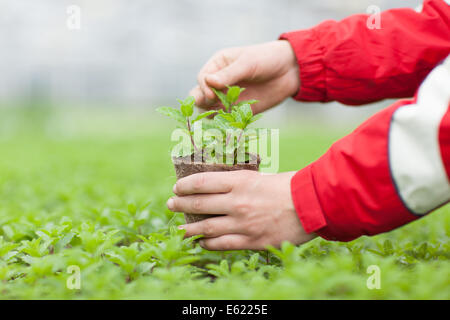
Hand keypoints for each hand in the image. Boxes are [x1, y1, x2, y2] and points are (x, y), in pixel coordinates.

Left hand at [166, 170, 315, 249]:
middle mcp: (236, 202)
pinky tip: (201, 243)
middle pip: (199, 204)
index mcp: (239, 181)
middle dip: (180, 204)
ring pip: (206, 227)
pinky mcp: (251, 240)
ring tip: (180, 229)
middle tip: (171, 204)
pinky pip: (222, 244)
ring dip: (189, 229)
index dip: (185, 185)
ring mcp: (242, 223)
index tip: (177, 187)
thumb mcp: (261, 176)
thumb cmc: (289, 186)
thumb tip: (220, 187)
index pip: (202, 182)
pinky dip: (208, 244)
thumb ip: (240, 182)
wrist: (312, 205)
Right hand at [189, 40, 299, 113]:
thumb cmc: (267, 59)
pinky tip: (231, 126)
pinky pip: (226, 120)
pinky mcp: (238, 111)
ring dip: (213, 115)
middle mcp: (219, 83)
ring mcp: (228, 98)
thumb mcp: (248, 63)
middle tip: (213, 106)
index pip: (202, 79)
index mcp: (217, 65)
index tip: (212, 95)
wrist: (290, 70)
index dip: (204, 88)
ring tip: (223, 117)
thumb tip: (207, 81)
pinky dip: (226, 124)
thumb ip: (229, 74)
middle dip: (203, 102)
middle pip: (200, 96)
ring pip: (210, 110)